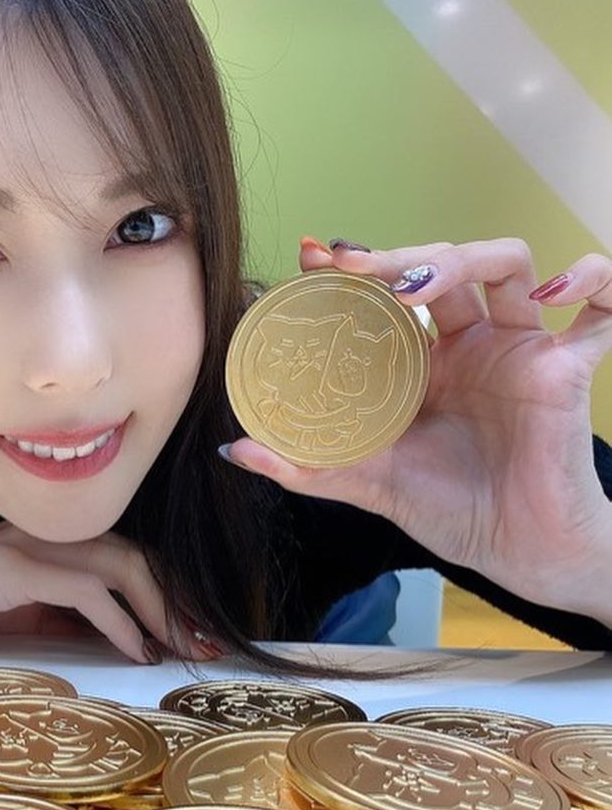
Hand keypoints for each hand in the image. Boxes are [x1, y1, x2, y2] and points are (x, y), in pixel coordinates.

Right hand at [0, 521, 209, 662]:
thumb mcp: (13, 617)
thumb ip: (59, 618)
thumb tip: (116, 642)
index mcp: (47, 542)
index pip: (125, 556)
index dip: (166, 593)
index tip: (191, 635)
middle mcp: (43, 534)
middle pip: (135, 556)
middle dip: (176, 602)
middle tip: (202, 646)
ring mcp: (27, 546)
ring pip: (119, 565)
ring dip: (158, 612)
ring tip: (176, 652)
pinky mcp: (10, 569)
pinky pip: (84, 590)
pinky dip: (118, 622)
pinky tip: (133, 652)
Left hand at [223, 238, 611, 620]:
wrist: (516, 553)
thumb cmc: (452, 511)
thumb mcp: (369, 483)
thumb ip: (306, 466)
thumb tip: (234, 448)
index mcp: (424, 361)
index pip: (388, 293)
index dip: (354, 268)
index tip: (310, 257)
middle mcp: (472, 343)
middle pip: (440, 265)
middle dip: (396, 255)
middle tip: (353, 266)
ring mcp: (521, 347)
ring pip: (506, 264)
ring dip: (463, 258)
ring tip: (419, 286)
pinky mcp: (568, 366)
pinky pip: (601, 309)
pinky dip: (595, 280)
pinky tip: (564, 287)